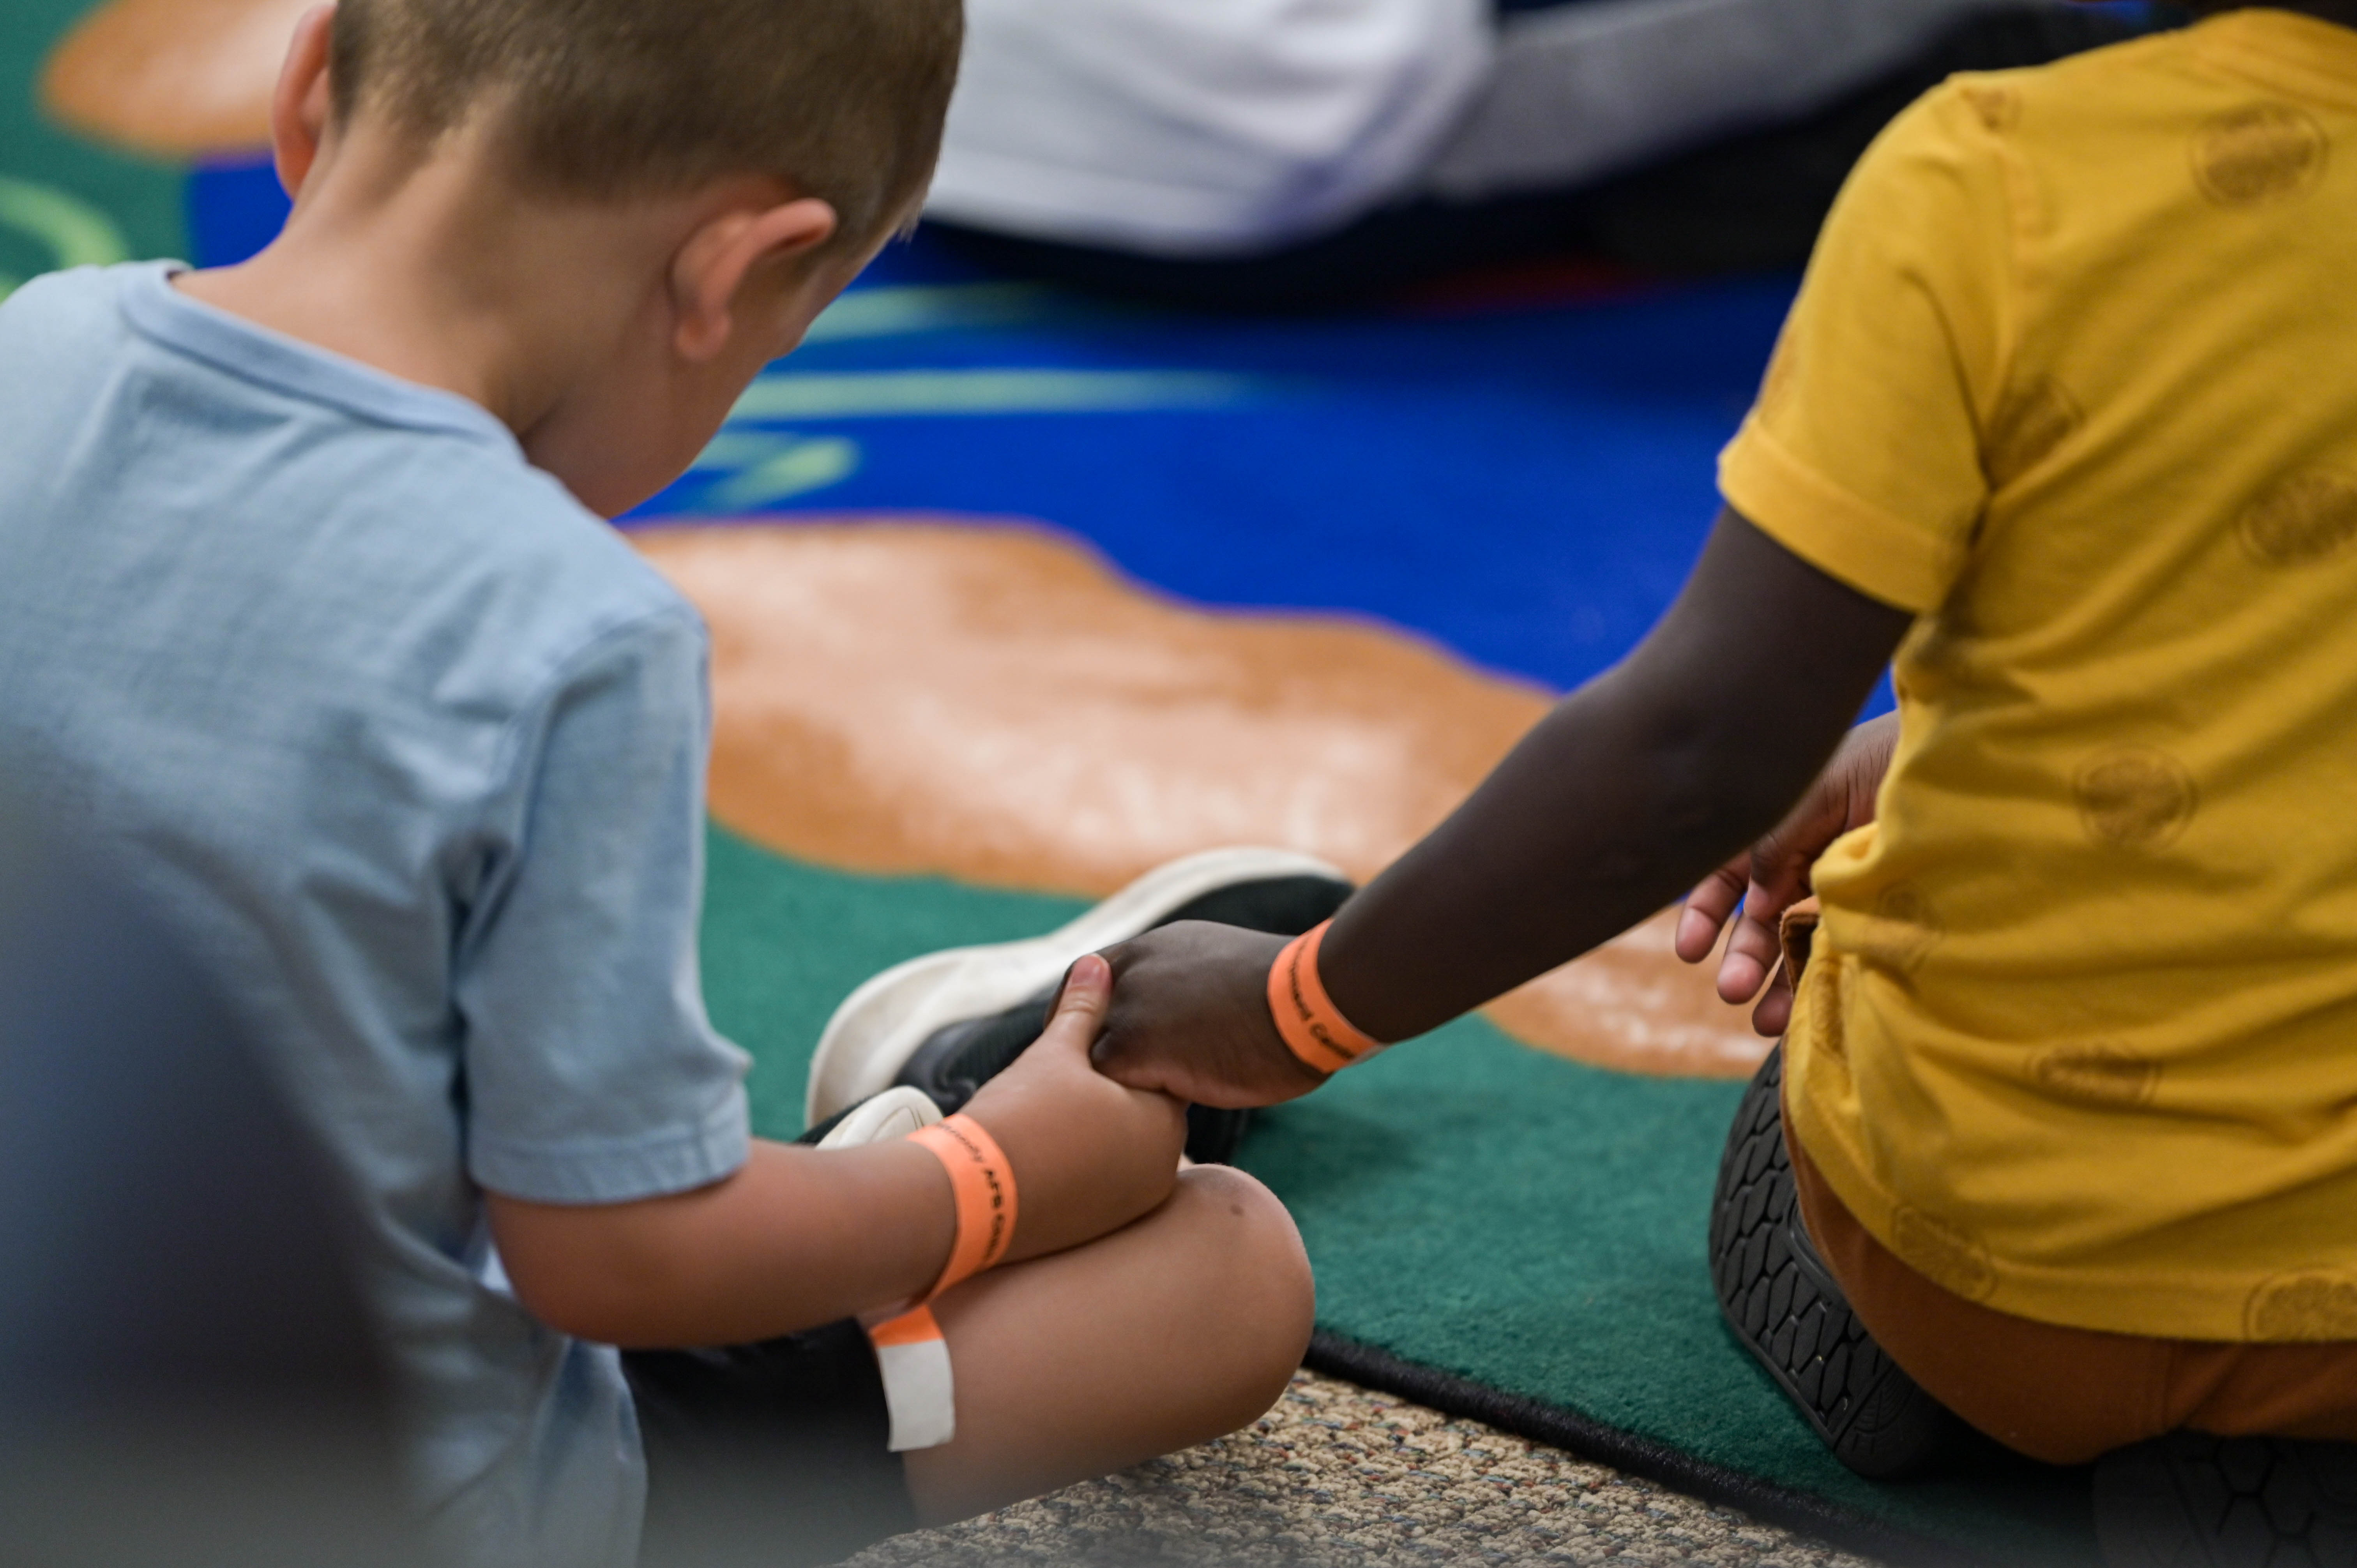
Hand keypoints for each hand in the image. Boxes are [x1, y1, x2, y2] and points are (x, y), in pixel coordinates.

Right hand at [960, 954, 1188, 1261]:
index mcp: (1161, 1119)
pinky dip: (1081, 1168)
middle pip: (1142, 1115)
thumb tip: (1097, 962)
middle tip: (1059, 1091)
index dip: (1122, 1054)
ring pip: (1122, 1152)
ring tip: (1045, 1123)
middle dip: (1109, 1097)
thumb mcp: (1055, 1052)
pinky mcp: (1103, 1231)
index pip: (1159, 1072)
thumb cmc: (1018, 1115)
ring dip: (1095, 1135)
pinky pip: (1102, 1187)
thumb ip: (1084, 1008)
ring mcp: (1134, 1206)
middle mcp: (1162, 1168)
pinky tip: (1042, 1156)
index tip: (1085, 1054)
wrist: (968, 1198)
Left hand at [1089, 920, 1332, 1109]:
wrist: (1311, 998)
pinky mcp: (1134, 1047)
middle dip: (1078, 1063)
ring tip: (1117, 1126)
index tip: (1090, 1060)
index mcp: (1150, 951)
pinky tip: (1144, 1132)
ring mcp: (1125, 1007)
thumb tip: (1192, 1019)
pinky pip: (1104, 1091)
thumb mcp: (1225, 971)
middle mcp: (1127, 972)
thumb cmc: (1291, 997)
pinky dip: (1118, 1115)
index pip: (1084, 987)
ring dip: (1100, 1092)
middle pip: (1070, 1024)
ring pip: (1084, 1061)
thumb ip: (1188, 987)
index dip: (1085, 1027)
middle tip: (1087, 1105)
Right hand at [1675, 712, 1897, 1034]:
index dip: (1706, 913)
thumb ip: (1776, 842)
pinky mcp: (1884, 913)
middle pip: (1763, 920)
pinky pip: (1847, 954)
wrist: (1969, 764)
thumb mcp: (1816, 789)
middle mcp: (1810, 861)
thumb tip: (1752, 907)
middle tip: (1732, 991)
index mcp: (1782, 825)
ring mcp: (1847, 891)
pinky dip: (1825, 982)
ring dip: (1778, 982)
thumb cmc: (1888, 758)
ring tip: (1766, 1021)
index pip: (1729, 875)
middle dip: (1744, 957)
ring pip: (1802, 945)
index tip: (1691, 951)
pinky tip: (1810, 1009)